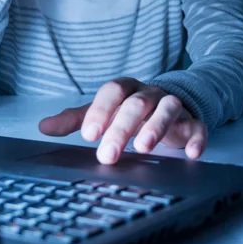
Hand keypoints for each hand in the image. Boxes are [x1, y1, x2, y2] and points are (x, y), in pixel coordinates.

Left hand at [38, 77, 207, 164]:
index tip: (89, 134)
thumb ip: (78, 118)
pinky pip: (198, 125)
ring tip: (143, 148)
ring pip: (169, 108)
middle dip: (122, 127)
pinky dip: (197, 138)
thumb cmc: (132, 110)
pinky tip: (191, 154)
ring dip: (157, 126)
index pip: (114, 91)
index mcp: (128, 89)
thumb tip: (44, 126)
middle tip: (108, 154)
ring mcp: (174, 105)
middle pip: (138, 103)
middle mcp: (151, 94)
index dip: (102, 110)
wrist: (173, 101)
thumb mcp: (105, 112)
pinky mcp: (193, 120)